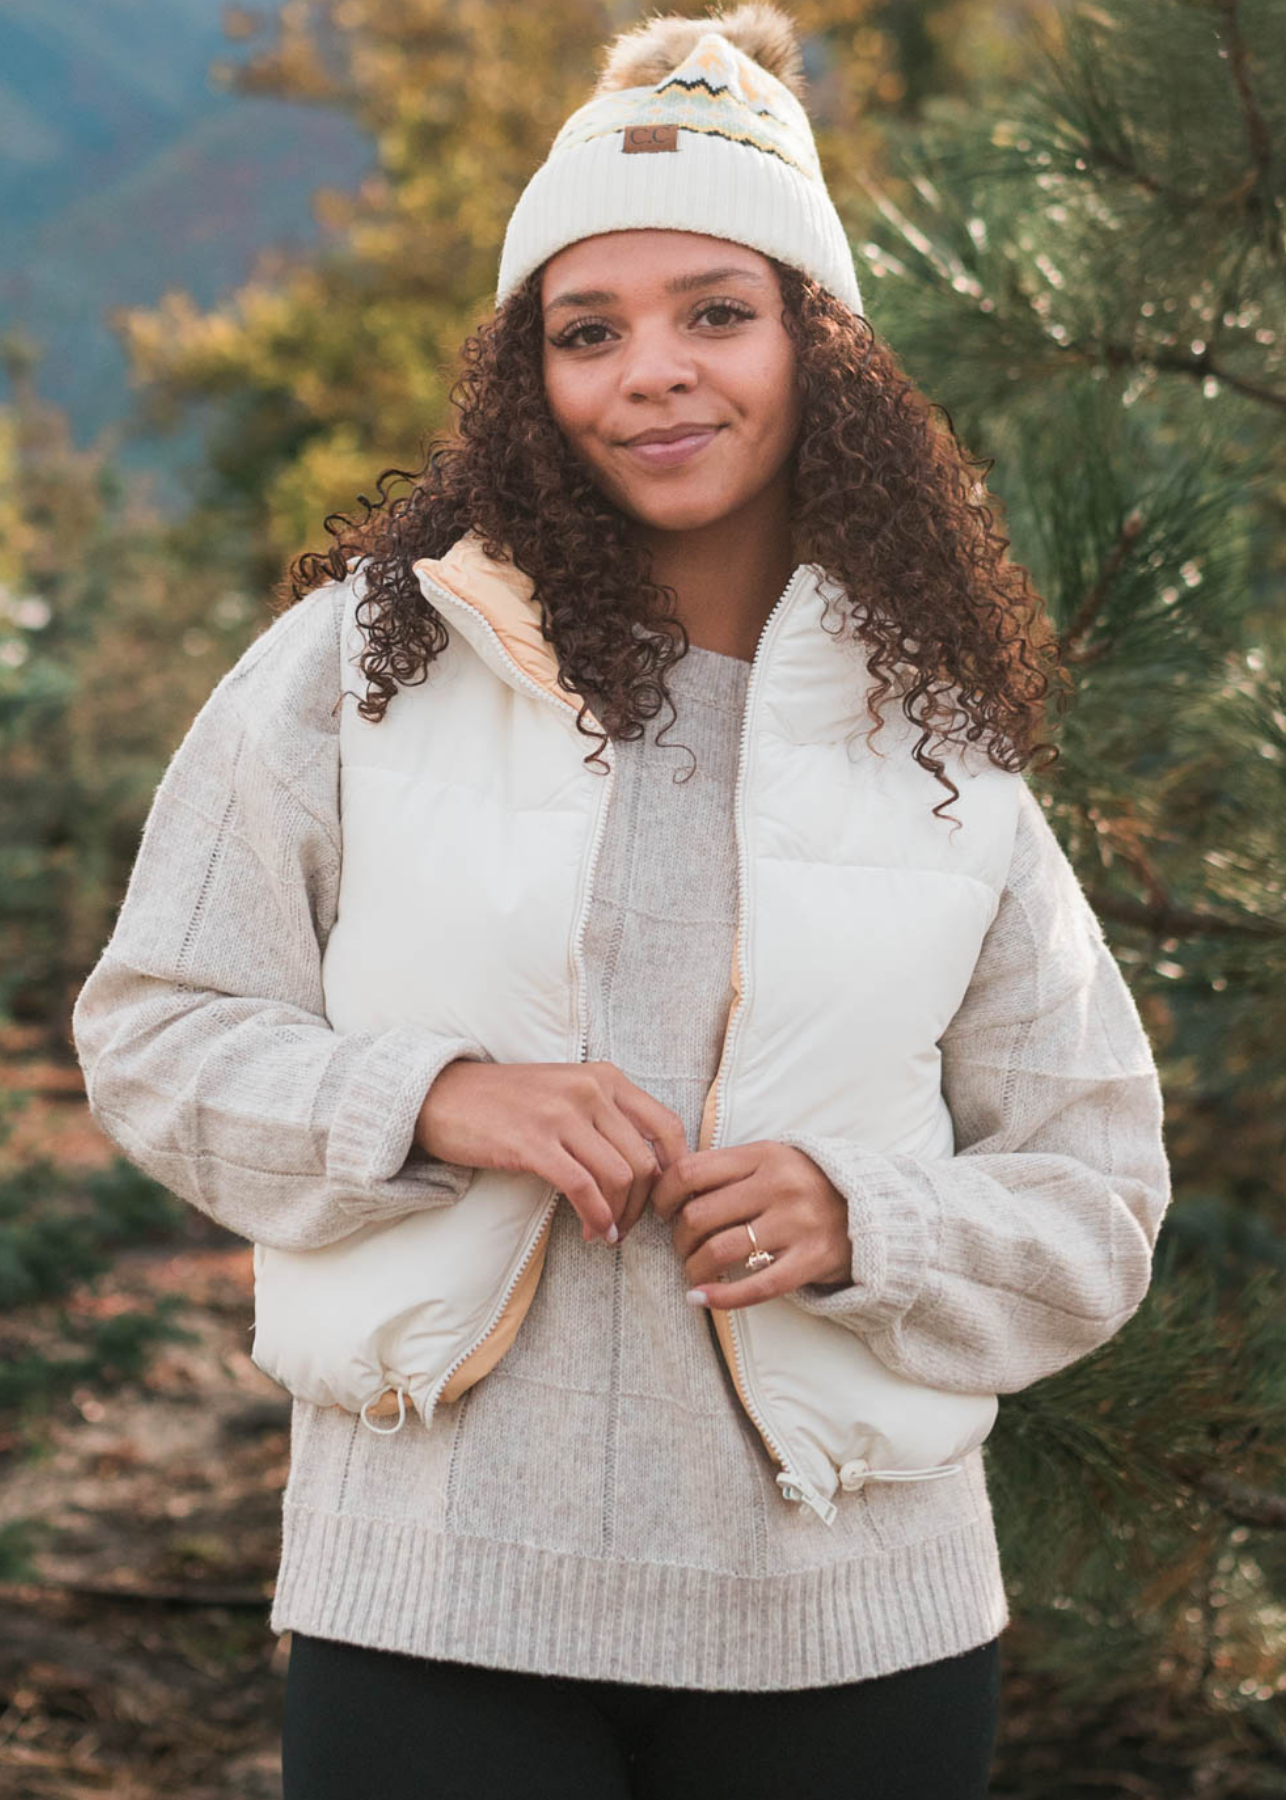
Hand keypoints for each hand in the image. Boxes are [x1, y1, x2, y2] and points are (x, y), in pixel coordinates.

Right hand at [416, 1058, 687, 1244]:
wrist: (443, 1095)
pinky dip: (596, 1218)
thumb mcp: (567, 1092)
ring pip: (619, 1177)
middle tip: (629, 1225)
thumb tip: (648, 1168)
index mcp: (605, 1077)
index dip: (676, 1170)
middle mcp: (590, 1090)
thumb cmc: (507, 1101)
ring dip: (620, 1216)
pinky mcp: (533, 1143)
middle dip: (643, 1204)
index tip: (664, 1199)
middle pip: (645, 1160)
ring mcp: (561, 1115)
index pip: (667, 1126)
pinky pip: (583, 1189)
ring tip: (608, 1233)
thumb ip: (607, 1117)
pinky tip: (592, 1232)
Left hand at [649, 1141, 852, 1309]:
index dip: (664, 1195)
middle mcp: (779, 1186)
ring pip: (719, 1251)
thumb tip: (669, 1187)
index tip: (662, 1210)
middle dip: (679, 1237)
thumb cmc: (806, 1184)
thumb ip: (728, 1169)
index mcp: (764, 1154)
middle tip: (682, 1245)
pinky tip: (701, 1299)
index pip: (691, 1171)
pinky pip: (755, 1287)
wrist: (873, 1209)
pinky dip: (720, 1297)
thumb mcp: (771, 1160)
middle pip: (699, 1215)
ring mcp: (797, 1224)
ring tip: (695, 1271)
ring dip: (694, 1267)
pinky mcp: (810, 1261)